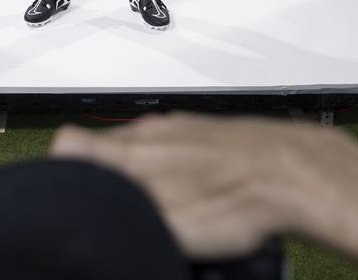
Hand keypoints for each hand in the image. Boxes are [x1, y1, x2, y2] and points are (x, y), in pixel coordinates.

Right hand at [50, 113, 294, 259]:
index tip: (71, 196)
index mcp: (132, 153)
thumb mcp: (167, 227)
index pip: (68, 145)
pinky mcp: (208, 133)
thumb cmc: (238, 201)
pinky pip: (177, 150)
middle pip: (105, 151)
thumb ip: (124, 219)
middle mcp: (152, 132)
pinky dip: (178, 172)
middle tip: (128, 216)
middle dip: (107, 183)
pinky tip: (202, 197)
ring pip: (144, 150)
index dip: (61, 173)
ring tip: (170, 212)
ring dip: (146, 178)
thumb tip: (92, 225)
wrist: (296, 174)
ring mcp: (182, 128)